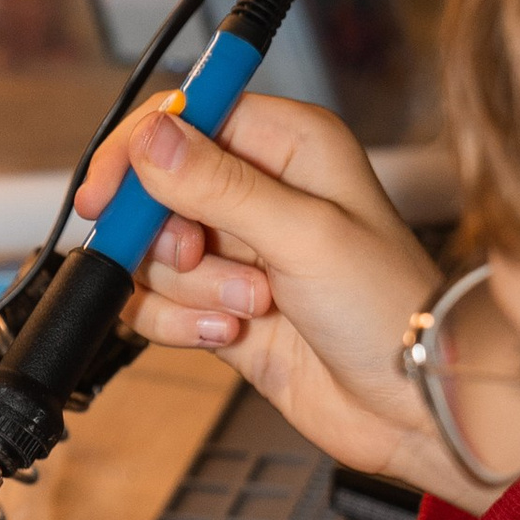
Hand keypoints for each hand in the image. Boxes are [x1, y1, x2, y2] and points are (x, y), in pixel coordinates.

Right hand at [75, 92, 472, 499]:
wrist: (410, 403)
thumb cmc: (387, 306)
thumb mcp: (304, 234)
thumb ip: (218, 186)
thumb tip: (150, 136)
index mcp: (288, 145)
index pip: (184, 117)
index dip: (138, 152)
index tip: (109, 197)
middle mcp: (258, 190)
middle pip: (154, 190)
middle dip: (169, 236)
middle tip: (201, 258)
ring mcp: (236, 251)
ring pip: (151, 253)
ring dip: (190, 288)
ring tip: (251, 305)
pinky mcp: (219, 305)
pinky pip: (156, 303)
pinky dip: (180, 324)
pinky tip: (229, 334)